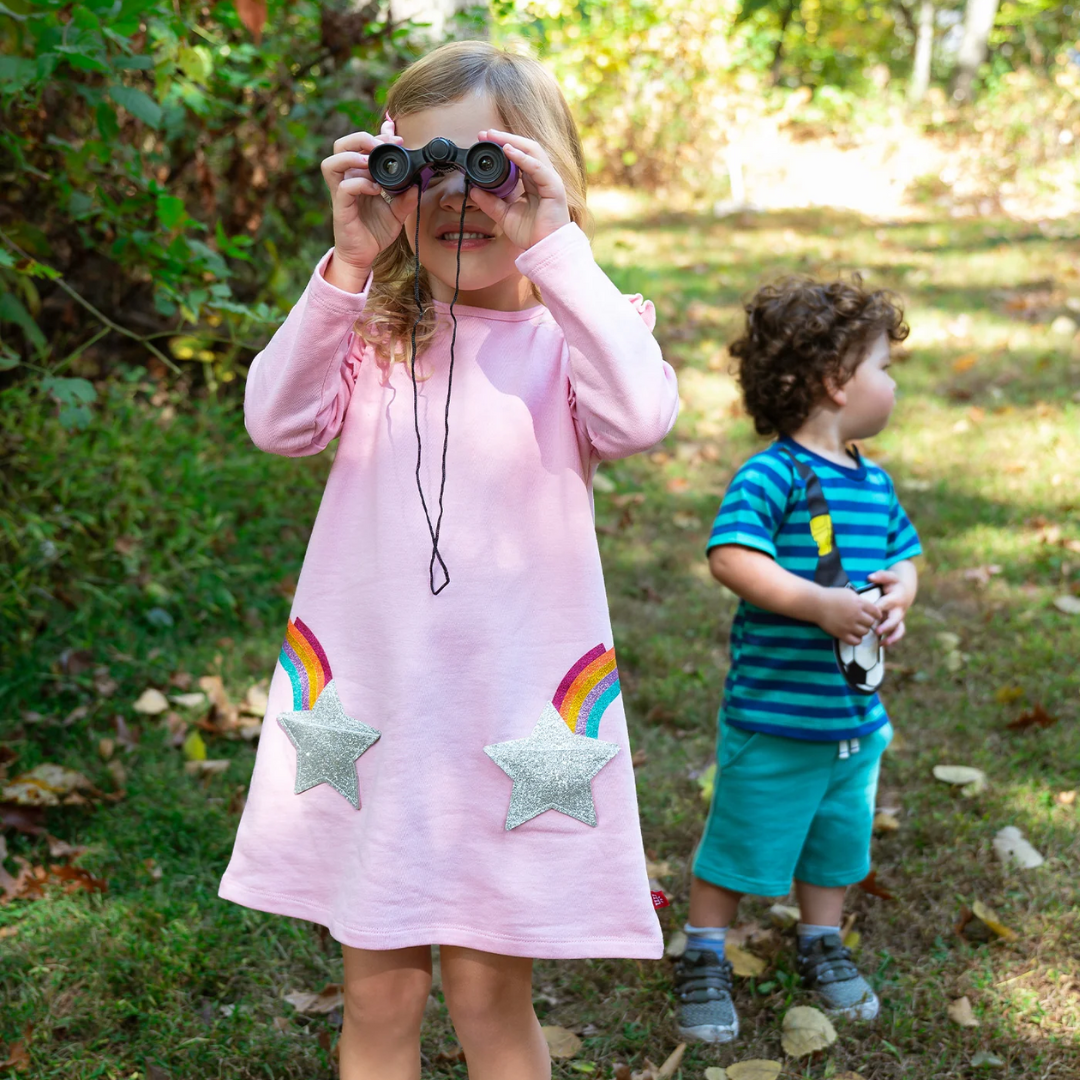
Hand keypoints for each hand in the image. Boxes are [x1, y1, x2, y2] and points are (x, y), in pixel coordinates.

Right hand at [319, 118, 419, 286]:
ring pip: (332, 162)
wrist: (363, 256)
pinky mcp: (341, 208)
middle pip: (341, 146)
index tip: (397, 137)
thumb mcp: (397, 214)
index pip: (360, 146)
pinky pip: (344, 188)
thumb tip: (418, 185)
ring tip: (371, 161)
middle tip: (383, 145)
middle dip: (362, 138)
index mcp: (359, 176)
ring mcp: (341, 193)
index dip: (377, 136)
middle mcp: (347, 180)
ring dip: (353, 156)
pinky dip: (359, 183)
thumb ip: (406, 198)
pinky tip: (375, 189)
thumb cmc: (374, 232)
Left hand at [469, 128, 570, 250]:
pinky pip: (538, 167)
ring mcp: (550, 180)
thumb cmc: (532, 234)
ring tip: (495, 137)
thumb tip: (473, 190)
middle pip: (526, 148)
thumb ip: (490, 203)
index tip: (484, 141)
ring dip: (512, 142)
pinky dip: (523, 158)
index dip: (502, 146)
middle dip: (505, 138)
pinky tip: (509, 151)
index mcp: (533, 182)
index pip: (519, 156)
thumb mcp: (504, 216)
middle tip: (486, 134)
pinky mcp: (554, 187)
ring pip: (533, 151)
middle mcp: (543, 177)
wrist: (545, 250)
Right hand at [817, 587, 881, 645]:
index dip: (876, 614)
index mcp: (859, 603)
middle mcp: (857, 615)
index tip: (874, 616)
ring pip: (865, 632)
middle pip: (871, 623)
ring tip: (856, 628)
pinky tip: (853, 635)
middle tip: (863, 621)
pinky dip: (857, 640)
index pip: (876, 612)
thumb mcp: (849, 593)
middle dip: (868, 622)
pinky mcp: (842, 634)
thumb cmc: (831, 596)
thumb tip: (868, 608)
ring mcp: (849, 626)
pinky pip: (856, 641)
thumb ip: (860, 601)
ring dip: (862, 630)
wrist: (816, 604)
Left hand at [868, 569, 911, 645]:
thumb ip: (881, 575)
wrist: (903, 592)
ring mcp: (899, 618)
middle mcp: (898, 610)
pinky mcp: (897, 624)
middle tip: (877, 631)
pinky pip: (898, 634)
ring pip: (899, 630)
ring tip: (882, 643)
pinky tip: (881, 645)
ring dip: (892, 637)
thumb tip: (871, 577)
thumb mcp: (889, 577)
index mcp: (895, 598)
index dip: (878, 608)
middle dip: (887, 626)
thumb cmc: (892, 584)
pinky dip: (892, 640)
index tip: (870, 612)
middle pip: (895, 619)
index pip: (885, 603)